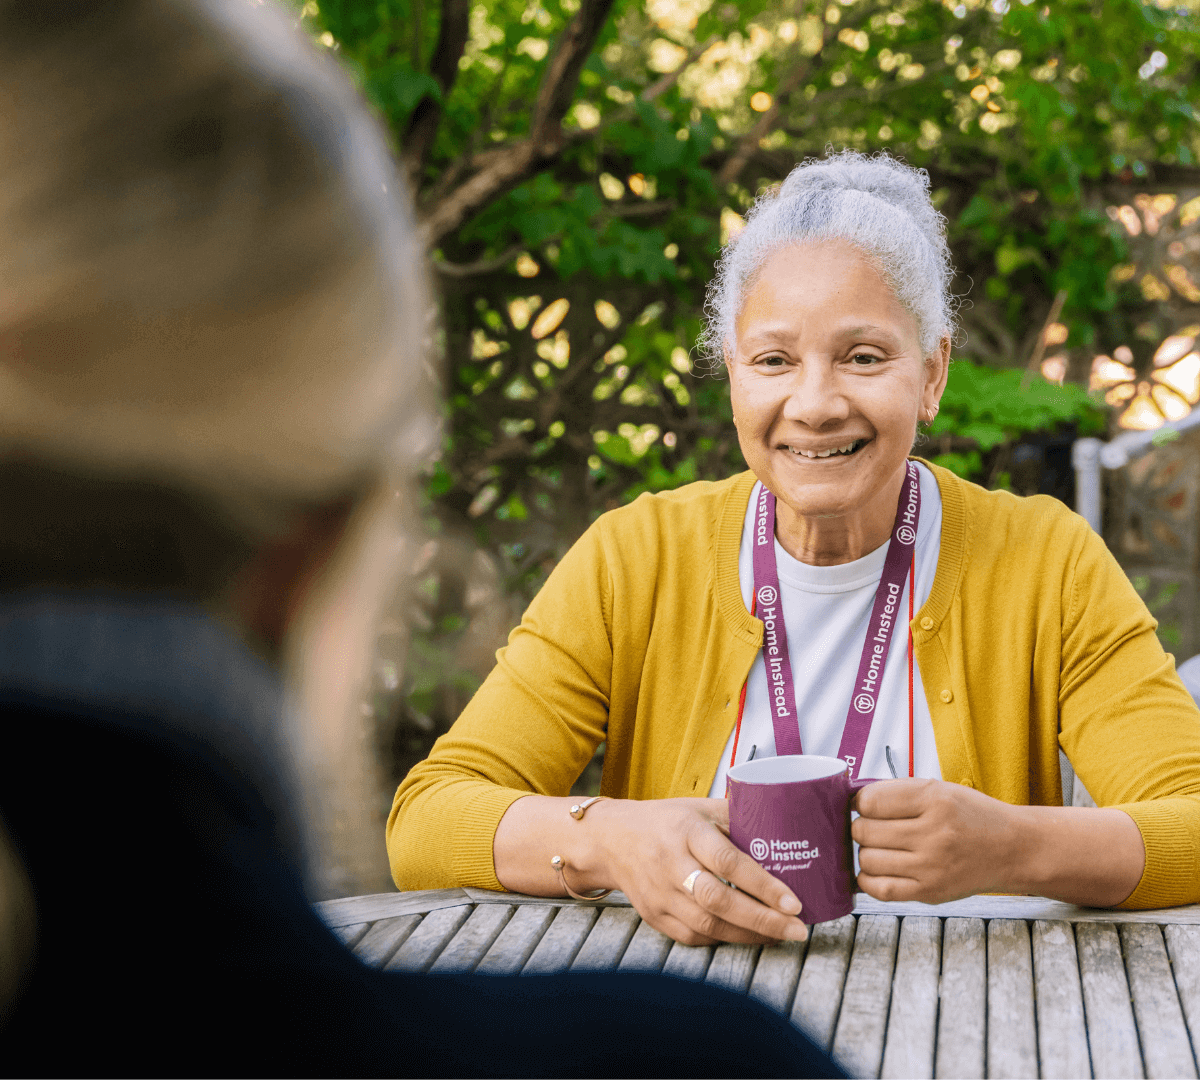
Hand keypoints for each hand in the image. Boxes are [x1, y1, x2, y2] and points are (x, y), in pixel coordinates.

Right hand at [593, 798, 808, 946]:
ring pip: (708, 925)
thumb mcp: (699, 808)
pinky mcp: (655, 916)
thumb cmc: (663, 821)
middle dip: (763, 920)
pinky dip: (724, 938)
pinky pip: (694, 936)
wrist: (612, 840)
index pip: (728, 862)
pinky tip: (748, 934)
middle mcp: (671, 865)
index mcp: (685, 832)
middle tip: (798, 928)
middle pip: (719, 901)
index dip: (763, 885)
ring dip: (749, 934)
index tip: (794, 901)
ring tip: (782, 934)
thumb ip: (737, 817)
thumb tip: (783, 828)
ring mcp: (660, 895)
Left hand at [852, 779, 1018, 903]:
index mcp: (934, 800)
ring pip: (867, 859)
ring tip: (882, 847)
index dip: (860, 802)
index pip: (870, 801)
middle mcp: (933, 833)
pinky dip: (868, 879)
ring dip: (866, 852)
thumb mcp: (939, 789)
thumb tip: (854, 802)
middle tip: (874, 827)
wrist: (1013, 849)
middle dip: (862, 826)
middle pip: (864, 830)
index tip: (867, 805)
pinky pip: (880, 889)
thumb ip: (897, 792)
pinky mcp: (930, 892)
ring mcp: (931, 866)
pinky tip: (878, 869)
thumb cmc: (972, 816)